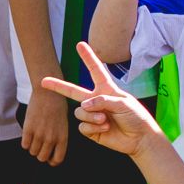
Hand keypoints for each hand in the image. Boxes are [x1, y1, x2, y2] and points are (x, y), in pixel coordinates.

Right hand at [20, 81, 71, 167]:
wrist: (48, 93)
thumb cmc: (58, 108)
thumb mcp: (64, 124)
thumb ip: (59, 138)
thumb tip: (51, 152)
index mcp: (63, 138)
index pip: (57, 159)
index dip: (52, 161)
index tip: (49, 158)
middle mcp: (51, 138)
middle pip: (42, 157)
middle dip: (40, 154)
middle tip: (40, 146)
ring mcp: (39, 134)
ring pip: (32, 151)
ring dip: (32, 147)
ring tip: (35, 138)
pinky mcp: (28, 129)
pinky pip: (24, 145)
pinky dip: (26, 142)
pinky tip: (29, 134)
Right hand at [41, 42, 159, 159]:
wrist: (140, 139)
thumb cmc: (136, 117)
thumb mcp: (123, 103)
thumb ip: (102, 100)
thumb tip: (84, 105)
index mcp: (107, 89)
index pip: (95, 70)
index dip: (88, 57)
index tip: (80, 44)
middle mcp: (97, 101)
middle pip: (73, 91)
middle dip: (58, 86)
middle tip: (43, 81)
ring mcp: (92, 115)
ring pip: (80, 111)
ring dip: (92, 116)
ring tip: (106, 120)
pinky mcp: (91, 129)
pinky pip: (82, 126)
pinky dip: (93, 127)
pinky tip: (106, 128)